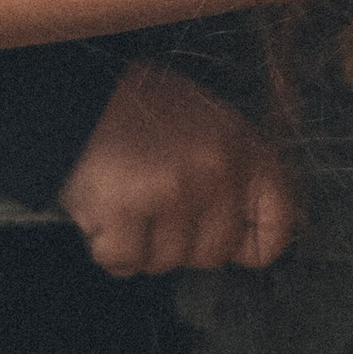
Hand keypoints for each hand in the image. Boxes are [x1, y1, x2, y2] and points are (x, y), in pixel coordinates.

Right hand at [58, 60, 299, 277]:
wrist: (77, 91)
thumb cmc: (141, 110)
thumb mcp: (206, 125)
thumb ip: (231, 174)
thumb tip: (242, 237)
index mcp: (243, 147)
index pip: (276, 225)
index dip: (248, 245)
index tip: (227, 247)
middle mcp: (217, 171)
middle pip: (214, 254)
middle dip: (182, 244)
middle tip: (155, 210)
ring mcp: (172, 191)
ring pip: (165, 262)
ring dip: (141, 244)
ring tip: (126, 199)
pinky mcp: (126, 210)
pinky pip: (124, 261)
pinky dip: (108, 247)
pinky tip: (102, 213)